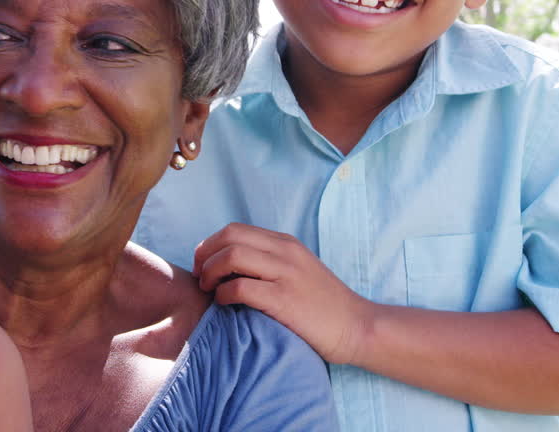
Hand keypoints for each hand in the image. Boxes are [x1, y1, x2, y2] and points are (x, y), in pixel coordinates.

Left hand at [193, 222, 372, 364]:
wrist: (358, 327)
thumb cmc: (324, 306)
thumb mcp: (297, 271)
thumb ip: (269, 262)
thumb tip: (228, 264)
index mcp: (286, 243)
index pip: (235, 229)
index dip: (210, 245)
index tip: (203, 265)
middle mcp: (285, 252)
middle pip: (228, 237)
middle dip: (204, 255)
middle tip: (200, 277)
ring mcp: (286, 274)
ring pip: (231, 256)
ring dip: (210, 273)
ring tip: (209, 290)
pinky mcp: (285, 300)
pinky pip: (240, 287)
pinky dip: (223, 294)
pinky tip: (224, 303)